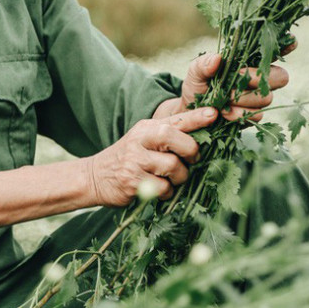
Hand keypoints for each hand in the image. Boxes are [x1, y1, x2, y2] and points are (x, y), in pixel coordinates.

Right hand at [87, 106, 217, 206]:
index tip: (214, 114)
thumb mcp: (143, 140)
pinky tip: (156, 190)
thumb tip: (201, 139)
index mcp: (146, 128)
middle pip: (178, 141)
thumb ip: (167, 136)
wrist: (94, 176)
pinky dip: (166, 192)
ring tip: (169, 179)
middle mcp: (140, 140)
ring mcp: (136, 161)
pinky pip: (164, 188)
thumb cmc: (128, 159)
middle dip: (191, 153)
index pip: (176, 120)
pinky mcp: (133, 182)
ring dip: (179, 178)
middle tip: (190, 161)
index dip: (197, 117)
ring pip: (174, 167)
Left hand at [154, 51, 290, 124]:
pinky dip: (238, 114)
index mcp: (249, 60)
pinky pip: (256, 115)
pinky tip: (225, 112)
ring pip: (266, 98)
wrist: (192, 112)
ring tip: (223, 97)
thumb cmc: (198, 85)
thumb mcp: (196, 71)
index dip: (285, 45)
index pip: (274, 50)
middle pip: (280, 76)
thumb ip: (204, 64)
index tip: (290, 42)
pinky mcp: (255, 115)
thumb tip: (217, 58)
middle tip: (238, 77)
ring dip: (243, 98)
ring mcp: (259, 98)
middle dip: (259, 78)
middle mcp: (260, 77)